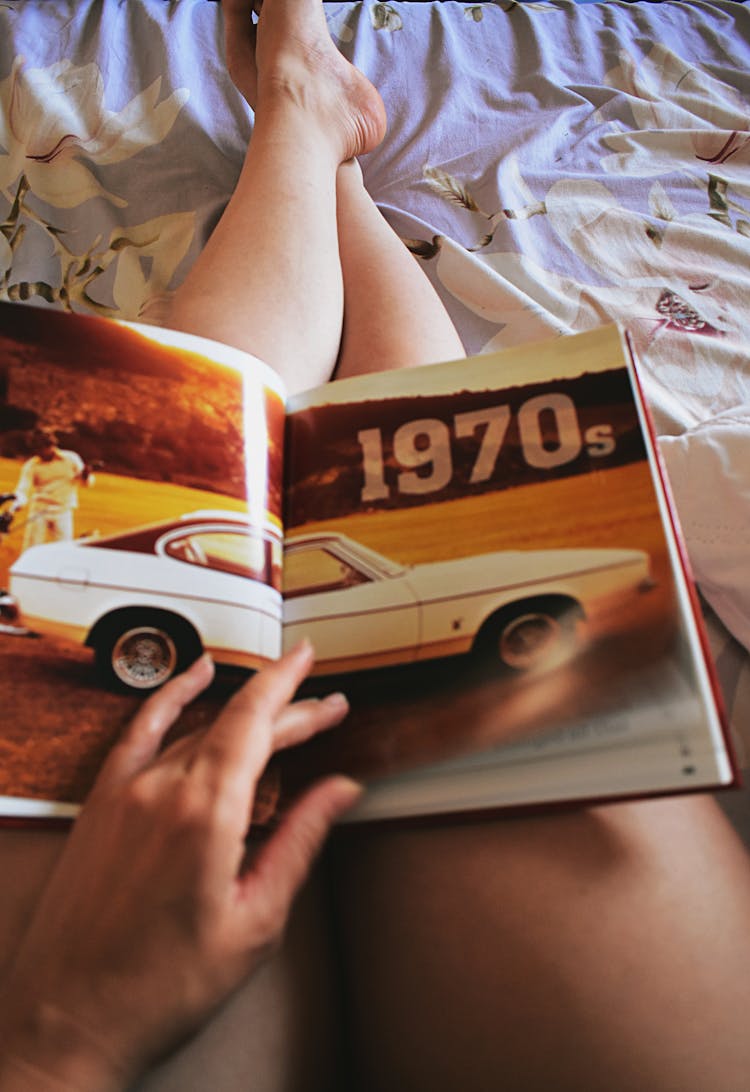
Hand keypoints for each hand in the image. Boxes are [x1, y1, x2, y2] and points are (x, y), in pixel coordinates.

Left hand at [0, 642, 358, 1091]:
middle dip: (285, 710)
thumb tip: (340, 792)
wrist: (69, 1017)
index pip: (257, 722)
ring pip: (196, 727)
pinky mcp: (101, 802)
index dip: (291, 688)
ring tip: (278, 707)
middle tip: (325, 710)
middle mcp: (162, 787)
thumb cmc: (160, 985)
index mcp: (206, 812)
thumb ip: (300, 841)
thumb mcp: (255, 920)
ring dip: (241, 712)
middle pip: (234, 724)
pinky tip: (192, 678)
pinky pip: (140, 729)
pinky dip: (170, 697)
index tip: (312, 663)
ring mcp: (125, 790)